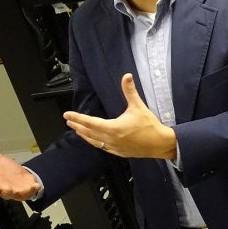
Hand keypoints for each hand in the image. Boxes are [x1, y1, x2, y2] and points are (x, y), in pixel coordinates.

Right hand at [0, 136, 40, 200]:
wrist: (24, 179)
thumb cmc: (7, 173)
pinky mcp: (24, 191)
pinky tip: (34, 185)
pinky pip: (28, 191)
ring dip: (7, 191)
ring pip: (8, 193)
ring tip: (6, 188)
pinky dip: (31, 188)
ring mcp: (12, 191)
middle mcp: (0, 187)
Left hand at [63, 73, 177, 159]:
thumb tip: (127, 76)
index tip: (67, 115)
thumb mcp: (138, 107)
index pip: (90, 122)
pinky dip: (95, 142)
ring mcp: (114, 147)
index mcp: (113, 128)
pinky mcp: (119, 152)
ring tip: (77, 131)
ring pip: (94, 142)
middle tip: (68, 121)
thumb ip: (130, 91)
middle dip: (77, 126)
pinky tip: (94, 140)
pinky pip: (103, 147)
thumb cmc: (149, 126)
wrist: (160, 143)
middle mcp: (111, 139)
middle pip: (89, 133)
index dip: (77, 118)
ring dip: (84, 135)